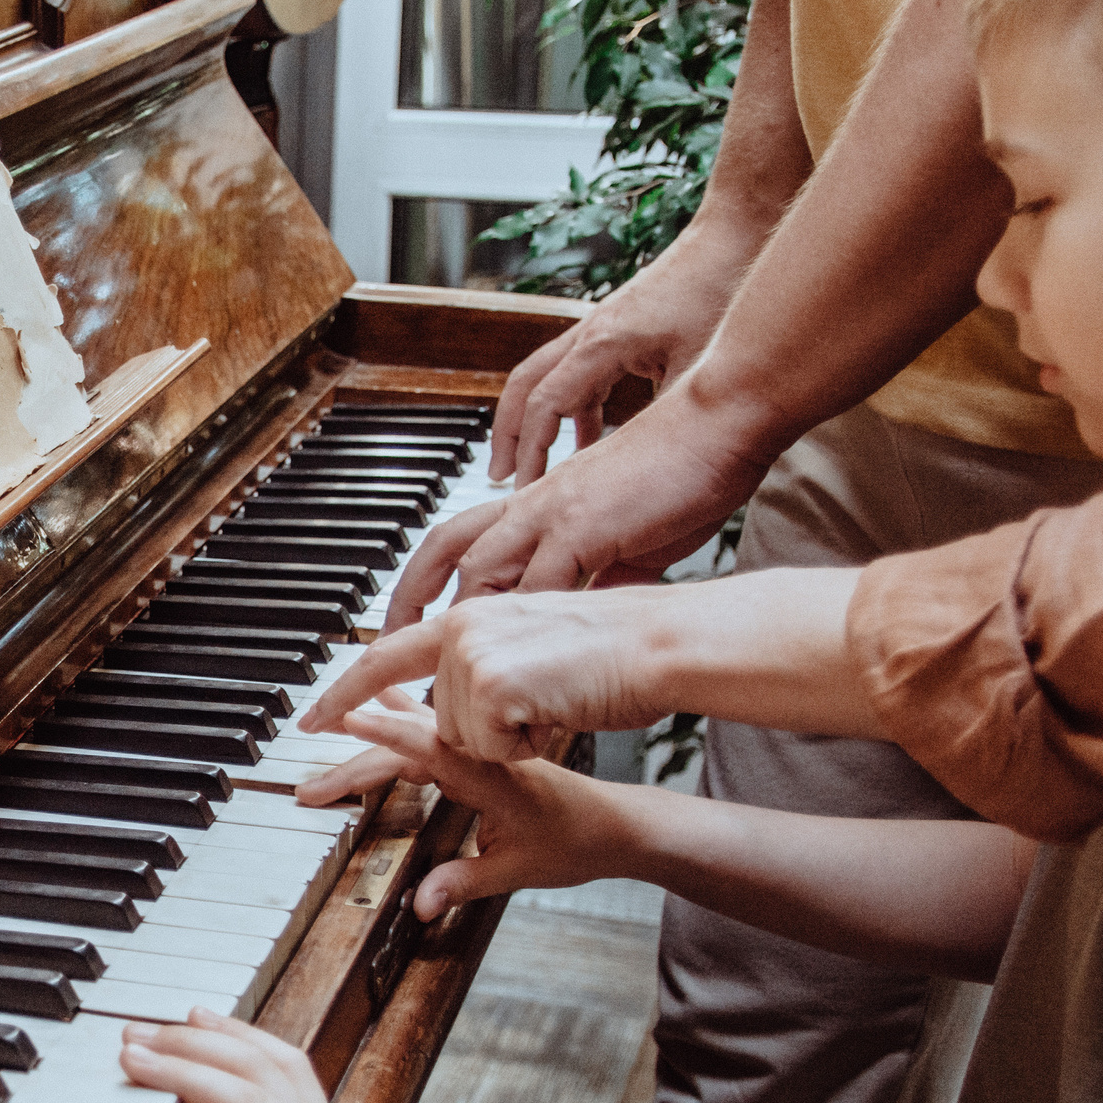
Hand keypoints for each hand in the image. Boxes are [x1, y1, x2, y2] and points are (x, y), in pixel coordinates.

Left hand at [301, 587, 683, 761]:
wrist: (662, 642)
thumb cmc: (618, 651)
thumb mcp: (537, 655)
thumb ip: (492, 675)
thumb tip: (466, 704)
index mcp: (468, 620)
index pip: (388, 658)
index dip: (347, 694)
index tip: (314, 720)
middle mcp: (460, 632)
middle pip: (430, 721)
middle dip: (422, 749)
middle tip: (367, 769)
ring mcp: (471, 657)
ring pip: (464, 742)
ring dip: (512, 742)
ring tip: (556, 701)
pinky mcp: (491, 686)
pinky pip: (493, 749)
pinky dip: (529, 745)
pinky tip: (559, 710)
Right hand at [339, 694, 632, 919]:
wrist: (619, 825)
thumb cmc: (579, 841)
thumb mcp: (519, 870)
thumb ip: (465, 883)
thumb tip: (422, 901)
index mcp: (491, 775)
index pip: (428, 747)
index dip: (384, 735)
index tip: (346, 722)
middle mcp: (482, 755)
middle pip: (408, 747)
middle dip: (355, 764)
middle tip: (311, 787)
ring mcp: (481, 752)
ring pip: (420, 733)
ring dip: (378, 727)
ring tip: (340, 713)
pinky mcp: (481, 756)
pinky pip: (434, 733)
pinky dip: (403, 722)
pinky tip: (389, 704)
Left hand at [382, 387, 767, 632]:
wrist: (721, 422)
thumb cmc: (685, 471)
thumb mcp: (631, 533)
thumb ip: (604, 572)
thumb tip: (596, 608)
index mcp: (538, 503)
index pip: (457, 541)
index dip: (420, 583)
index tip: (398, 626)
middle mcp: (533, 505)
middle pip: (447, 552)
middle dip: (408, 605)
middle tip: (381, 655)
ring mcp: (554, 513)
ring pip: (481, 574)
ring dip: (460, 629)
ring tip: (446, 680)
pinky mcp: (585, 526)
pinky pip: (538, 586)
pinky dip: (523, 630)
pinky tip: (517, 670)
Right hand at [489, 229, 751, 486]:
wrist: (735, 233)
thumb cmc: (719, 287)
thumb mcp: (699, 366)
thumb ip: (668, 416)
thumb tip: (653, 465)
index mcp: (601, 344)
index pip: (545, 406)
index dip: (532, 452)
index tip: (527, 489)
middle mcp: (589, 334)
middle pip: (523, 387)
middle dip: (508, 435)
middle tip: (501, 476)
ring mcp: (598, 328)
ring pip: (544, 379)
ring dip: (534, 422)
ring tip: (534, 464)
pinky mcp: (615, 329)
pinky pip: (576, 374)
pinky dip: (573, 410)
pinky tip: (588, 436)